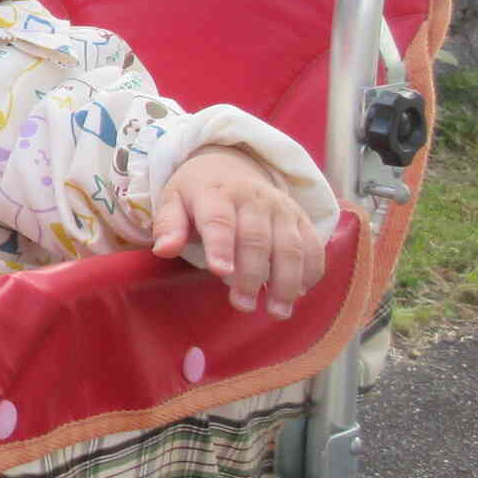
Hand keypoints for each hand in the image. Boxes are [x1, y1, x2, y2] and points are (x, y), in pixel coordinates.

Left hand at [151, 145, 324, 317]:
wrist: (231, 165)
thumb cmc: (197, 193)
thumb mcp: (173, 200)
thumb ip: (168, 225)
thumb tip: (163, 250)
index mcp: (216, 193)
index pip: (220, 220)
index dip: (221, 246)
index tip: (220, 272)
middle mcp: (253, 199)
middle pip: (257, 239)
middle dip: (252, 275)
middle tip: (242, 306)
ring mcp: (281, 208)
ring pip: (290, 246)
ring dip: (286, 281)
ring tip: (277, 312)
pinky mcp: (301, 218)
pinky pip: (313, 246)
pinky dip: (311, 272)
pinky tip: (300, 294)